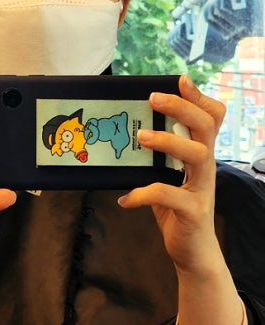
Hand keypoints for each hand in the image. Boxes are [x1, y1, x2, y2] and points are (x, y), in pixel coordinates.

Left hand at [118, 74, 225, 272]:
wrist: (191, 252)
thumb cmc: (174, 208)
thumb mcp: (164, 176)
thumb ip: (152, 156)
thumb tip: (120, 131)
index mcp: (198, 154)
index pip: (211, 118)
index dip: (199, 97)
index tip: (181, 79)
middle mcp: (206, 167)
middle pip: (206, 128)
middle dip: (181, 108)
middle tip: (153, 98)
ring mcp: (202, 189)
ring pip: (199, 156)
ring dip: (169, 142)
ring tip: (141, 137)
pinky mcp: (193, 212)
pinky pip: (170, 196)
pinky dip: (144, 193)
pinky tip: (126, 198)